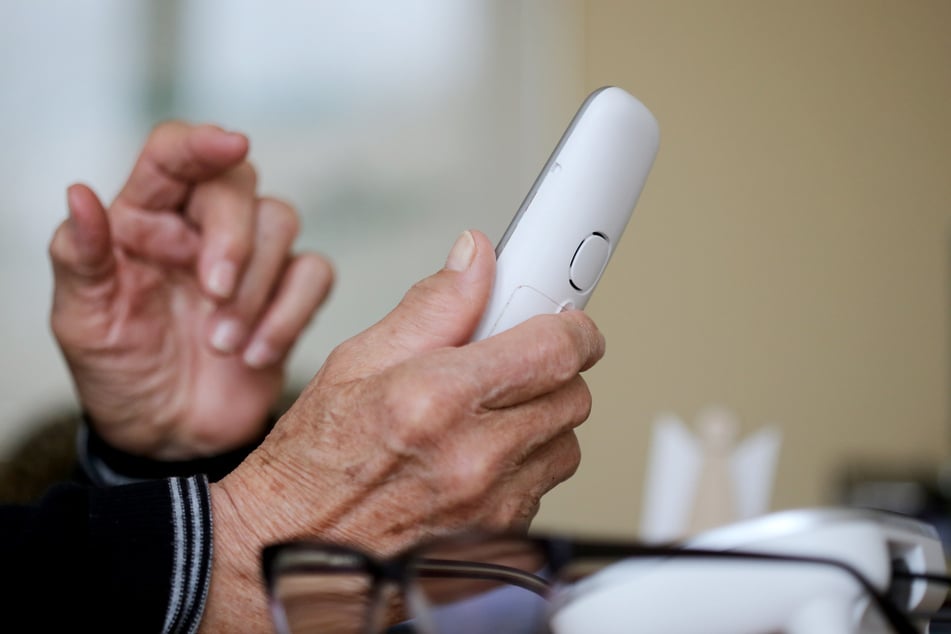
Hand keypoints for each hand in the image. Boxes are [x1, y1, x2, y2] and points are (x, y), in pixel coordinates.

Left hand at [49, 122, 333, 458]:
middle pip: (239, 183)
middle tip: (213, 293)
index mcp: (144, 219)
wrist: (168, 436)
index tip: (230, 143)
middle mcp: (199, 227)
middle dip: (234, 237)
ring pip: (281, 222)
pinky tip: (256, 355)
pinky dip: (291, 314)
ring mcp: (250, 259)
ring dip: (257, 288)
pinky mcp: (287, 294)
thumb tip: (78, 194)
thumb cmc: (121, 373)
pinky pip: (314, 274)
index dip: (201, 142)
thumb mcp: (83, 321)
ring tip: (223, 345)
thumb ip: (80, 256)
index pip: (172, 155)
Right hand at [202, 230, 604, 629]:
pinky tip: (475, 460)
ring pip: (564, 444)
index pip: (554, 350)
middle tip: (511, 365)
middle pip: (573, 396)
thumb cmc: (312, 463)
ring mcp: (491, 508)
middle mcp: (474, 458)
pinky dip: (523, 468)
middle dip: (551, 372)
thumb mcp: (355, 361)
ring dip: (539, 422)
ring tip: (485, 417)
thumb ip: (431, 306)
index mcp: (437, 399)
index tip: (566, 322)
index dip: (572, 328)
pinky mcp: (499, 542)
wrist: (290, 549)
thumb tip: (476, 260)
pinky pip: (542, 488)